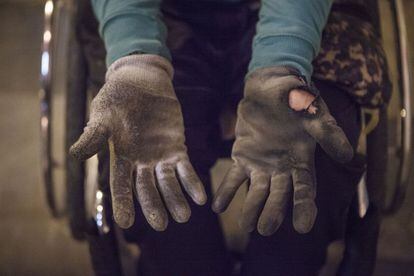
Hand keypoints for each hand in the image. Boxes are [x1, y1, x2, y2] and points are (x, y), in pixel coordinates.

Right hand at [70, 55, 206, 229]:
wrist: (142, 81)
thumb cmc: (118, 97)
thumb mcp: (103, 115)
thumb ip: (95, 135)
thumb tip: (75, 155)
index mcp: (121, 156)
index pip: (121, 184)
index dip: (123, 203)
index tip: (126, 223)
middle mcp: (141, 161)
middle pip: (147, 188)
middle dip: (154, 206)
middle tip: (162, 226)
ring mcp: (160, 155)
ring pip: (168, 183)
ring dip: (176, 199)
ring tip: (184, 217)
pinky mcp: (176, 147)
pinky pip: (186, 168)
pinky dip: (192, 182)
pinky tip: (201, 198)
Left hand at [212, 67, 352, 234]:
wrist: (270, 86)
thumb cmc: (296, 99)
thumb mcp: (314, 113)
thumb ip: (327, 133)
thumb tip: (348, 156)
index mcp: (302, 161)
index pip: (305, 189)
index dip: (304, 208)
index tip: (301, 228)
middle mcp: (282, 168)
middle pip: (278, 196)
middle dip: (272, 212)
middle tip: (264, 229)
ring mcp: (261, 164)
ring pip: (257, 191)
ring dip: (250, 208)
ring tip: (244, 226)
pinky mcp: (242, 156)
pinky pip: (234, 177)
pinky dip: (227, 191)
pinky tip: (218, 207)